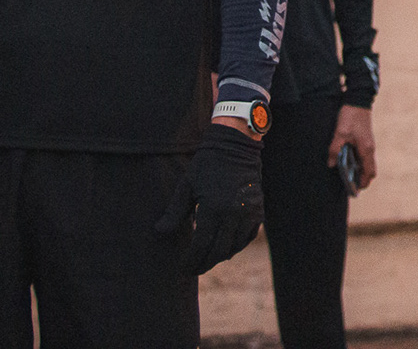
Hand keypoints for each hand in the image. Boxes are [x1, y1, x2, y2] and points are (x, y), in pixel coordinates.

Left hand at [155, 123, 263, 272]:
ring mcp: (248, 212)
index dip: (191, 260)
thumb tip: (158, 233)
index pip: (201, 245)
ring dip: (220, 257)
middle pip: (218, 251)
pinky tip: (225, 248)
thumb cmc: (207, 165)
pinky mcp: (258, 210)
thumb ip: (174, 212)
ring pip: (234, 247)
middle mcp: (233, 213)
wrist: (236, 147)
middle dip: (204, 264)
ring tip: (207, 260)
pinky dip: (236, 246)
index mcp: (213, 207)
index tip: (183, 269)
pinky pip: (248, 237)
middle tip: (193, 270)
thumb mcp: (186, 186)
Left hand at [327, 103, 376, 189]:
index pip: (369, 172)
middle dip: (362, 179)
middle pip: (370, 170)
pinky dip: (358, 162)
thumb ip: (335, 149)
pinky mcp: (365, 139)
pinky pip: (364, 156)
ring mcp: (368, 144)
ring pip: (367, 163)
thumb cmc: (350, 116)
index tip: (355, 190)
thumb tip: (331, 164)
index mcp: (366, 149)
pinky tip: (347, 161)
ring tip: (347, 175)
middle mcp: (370, 148)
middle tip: (350, 185)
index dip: (363, 182)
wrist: (358, 100)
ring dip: (360, 171)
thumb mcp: (340, 133)